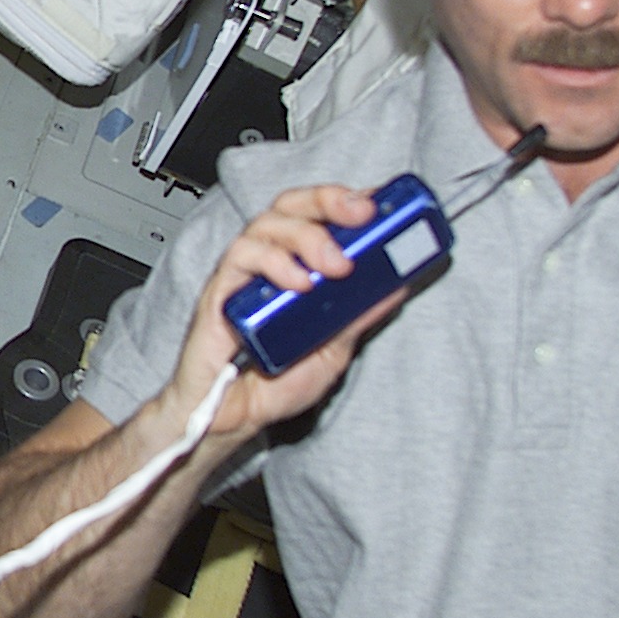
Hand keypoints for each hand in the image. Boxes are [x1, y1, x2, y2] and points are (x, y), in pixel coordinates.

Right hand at [155, 184, 404, 443]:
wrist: (233, 418)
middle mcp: (267, 262)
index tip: (379, 201)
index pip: (317, 213)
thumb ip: (359, 315)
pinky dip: (273, 263)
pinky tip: (297, 283)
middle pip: (291, 205)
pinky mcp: (220, 293)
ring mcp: (242, 275)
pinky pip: (241, 259)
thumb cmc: (272, 382)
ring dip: (307, 235)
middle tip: (363, 215)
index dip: (346, 199)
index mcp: (294, 266)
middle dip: (329, 201)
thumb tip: (398, 285)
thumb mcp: (334, 347)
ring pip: (267, 225)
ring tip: (336, 265)